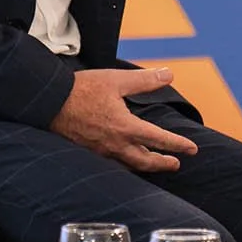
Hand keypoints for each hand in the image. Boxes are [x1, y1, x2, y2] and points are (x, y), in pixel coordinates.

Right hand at [49, 67, 197, 173]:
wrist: (49, 103)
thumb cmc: (82, 90)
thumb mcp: (116, 80)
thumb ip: (144, 80)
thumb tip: (169, 74)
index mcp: (125, 127)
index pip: (159, 139)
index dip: (178, 144)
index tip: (192, 149)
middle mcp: (115, 144)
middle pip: (146, 161)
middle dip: (163, 163)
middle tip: (176, 163)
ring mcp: (101, 152)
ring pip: (129, 166)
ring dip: (145, 167)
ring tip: (154, 165)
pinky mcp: (88, 153)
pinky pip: (112, 165)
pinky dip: (125, 166)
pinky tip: (125, 162)